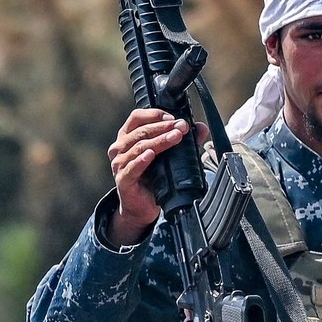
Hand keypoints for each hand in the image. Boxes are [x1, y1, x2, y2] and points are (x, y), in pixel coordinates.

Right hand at [100, 108, 191, 248]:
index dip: (155, 115)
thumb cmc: (152, 178)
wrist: (142, 206)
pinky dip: (141, 160)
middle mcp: (120, 148)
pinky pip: (132, 168)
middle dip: (163, 127)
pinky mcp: (123, 180)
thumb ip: (182, 140)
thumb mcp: (167, 156)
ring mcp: (119, 164)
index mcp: (127, 137)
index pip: (137, 117)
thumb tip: (201, 128)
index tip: (174, 118)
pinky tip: (151, 155)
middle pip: (141, 131)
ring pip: (139, 147)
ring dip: (159, 141)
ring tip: (175, 137)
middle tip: (182, 127)